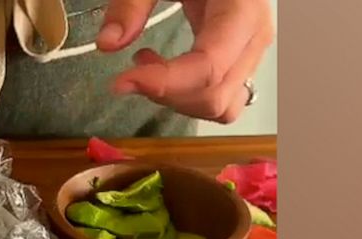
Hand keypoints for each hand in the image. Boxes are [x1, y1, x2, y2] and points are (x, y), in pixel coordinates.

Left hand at [96, 0, 273, 123]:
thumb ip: (131, 4)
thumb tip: (107, 44)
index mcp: (241, 10)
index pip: (209, 67)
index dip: (164, 83)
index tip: (122, 82)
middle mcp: (254, 38)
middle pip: (214, 96)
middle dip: (166, 94)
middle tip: (131, 70)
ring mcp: (251, 53)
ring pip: (221, 106)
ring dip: (177, 99)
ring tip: (147, 65)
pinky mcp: (241, 61)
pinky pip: (222, 99)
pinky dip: (189, 97)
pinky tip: (164, 70)